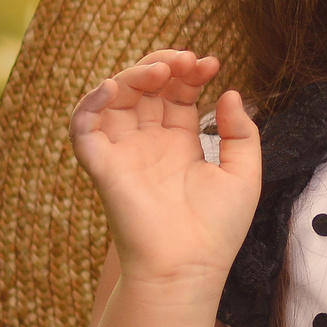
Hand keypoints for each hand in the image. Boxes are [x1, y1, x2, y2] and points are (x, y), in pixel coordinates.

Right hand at [69, 49, 261, 284]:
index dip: (190, 73)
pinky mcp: (101, 165)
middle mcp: (148, 144)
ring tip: (163, 70)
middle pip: (146, 88)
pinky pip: (83, 126)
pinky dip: (91, 102)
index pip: (176, 94)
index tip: (212, 64)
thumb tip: (231, 93)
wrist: (188, 267)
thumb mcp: (244, 174)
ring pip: (115, 98)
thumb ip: (242, 133)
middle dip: (165, 66)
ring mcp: (123, 152)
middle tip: (190, 60)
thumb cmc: (217, 230)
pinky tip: (114, 85)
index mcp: (179, 144)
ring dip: (134, 74)